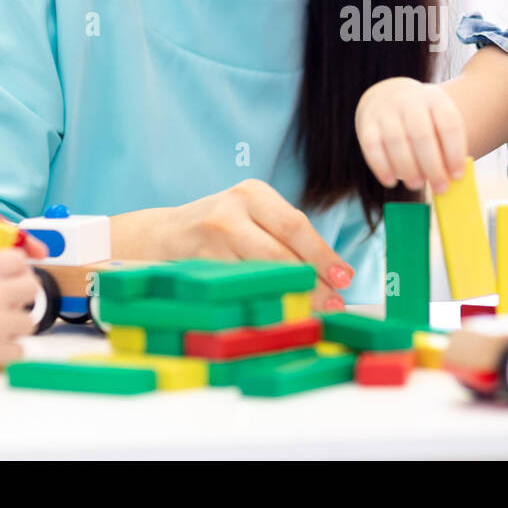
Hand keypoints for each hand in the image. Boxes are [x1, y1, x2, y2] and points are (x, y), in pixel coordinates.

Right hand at [116, 180, 356, 311]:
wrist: (162, 236)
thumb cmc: (220, 231)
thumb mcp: (250, 220)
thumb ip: (285, 240)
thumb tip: (332, 277)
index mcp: (254, 193)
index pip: (296, 226)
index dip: (323, 255)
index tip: (345, 278)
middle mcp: (232, 209)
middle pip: (281, 251)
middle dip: (311, 281)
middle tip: (334, 304)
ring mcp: (211, 237)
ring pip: (260, 273)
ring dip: (289, 296)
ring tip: (310, 313)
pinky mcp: (198, 263)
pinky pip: (238, 288)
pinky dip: (260, 303)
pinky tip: (275, 314)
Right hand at [355, 76, 466, 194]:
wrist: (388, 96)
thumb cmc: (422, 120)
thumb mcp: (438, 123)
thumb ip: (445, 149)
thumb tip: (451, 179)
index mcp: (435, 99)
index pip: (448, 125)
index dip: (454, 153)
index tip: (458, 176)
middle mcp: (410, 101)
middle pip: (422, 135)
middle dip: (432, 166)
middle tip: (440, 188)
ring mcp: (386, 110)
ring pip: (396, 141)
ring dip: (408, 168)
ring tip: (417, 185)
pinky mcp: (367, 123)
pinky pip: (372, 146)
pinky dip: (381, 167)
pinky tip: (390, 181)